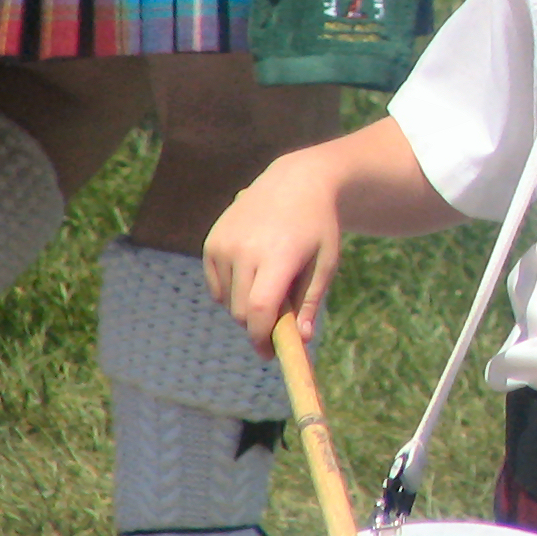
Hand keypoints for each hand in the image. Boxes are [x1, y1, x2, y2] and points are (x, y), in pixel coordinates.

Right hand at [203, 153, 342, 356]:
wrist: (296, 182)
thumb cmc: (318, 227)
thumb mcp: (325, 262)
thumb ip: (311, 301)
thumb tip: (302, 340)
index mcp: (278, 255)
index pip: (259, 309)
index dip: (262, 337)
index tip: (270, 354)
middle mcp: (245, 249)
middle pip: (242, 311)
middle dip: (258, 325)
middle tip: (278, 324)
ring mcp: (224, 244)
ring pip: (229, 300)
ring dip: (247, 306)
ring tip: (272, 283)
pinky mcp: (211, 242)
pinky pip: (217, 286)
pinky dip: (232, 292)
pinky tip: (253, 274)